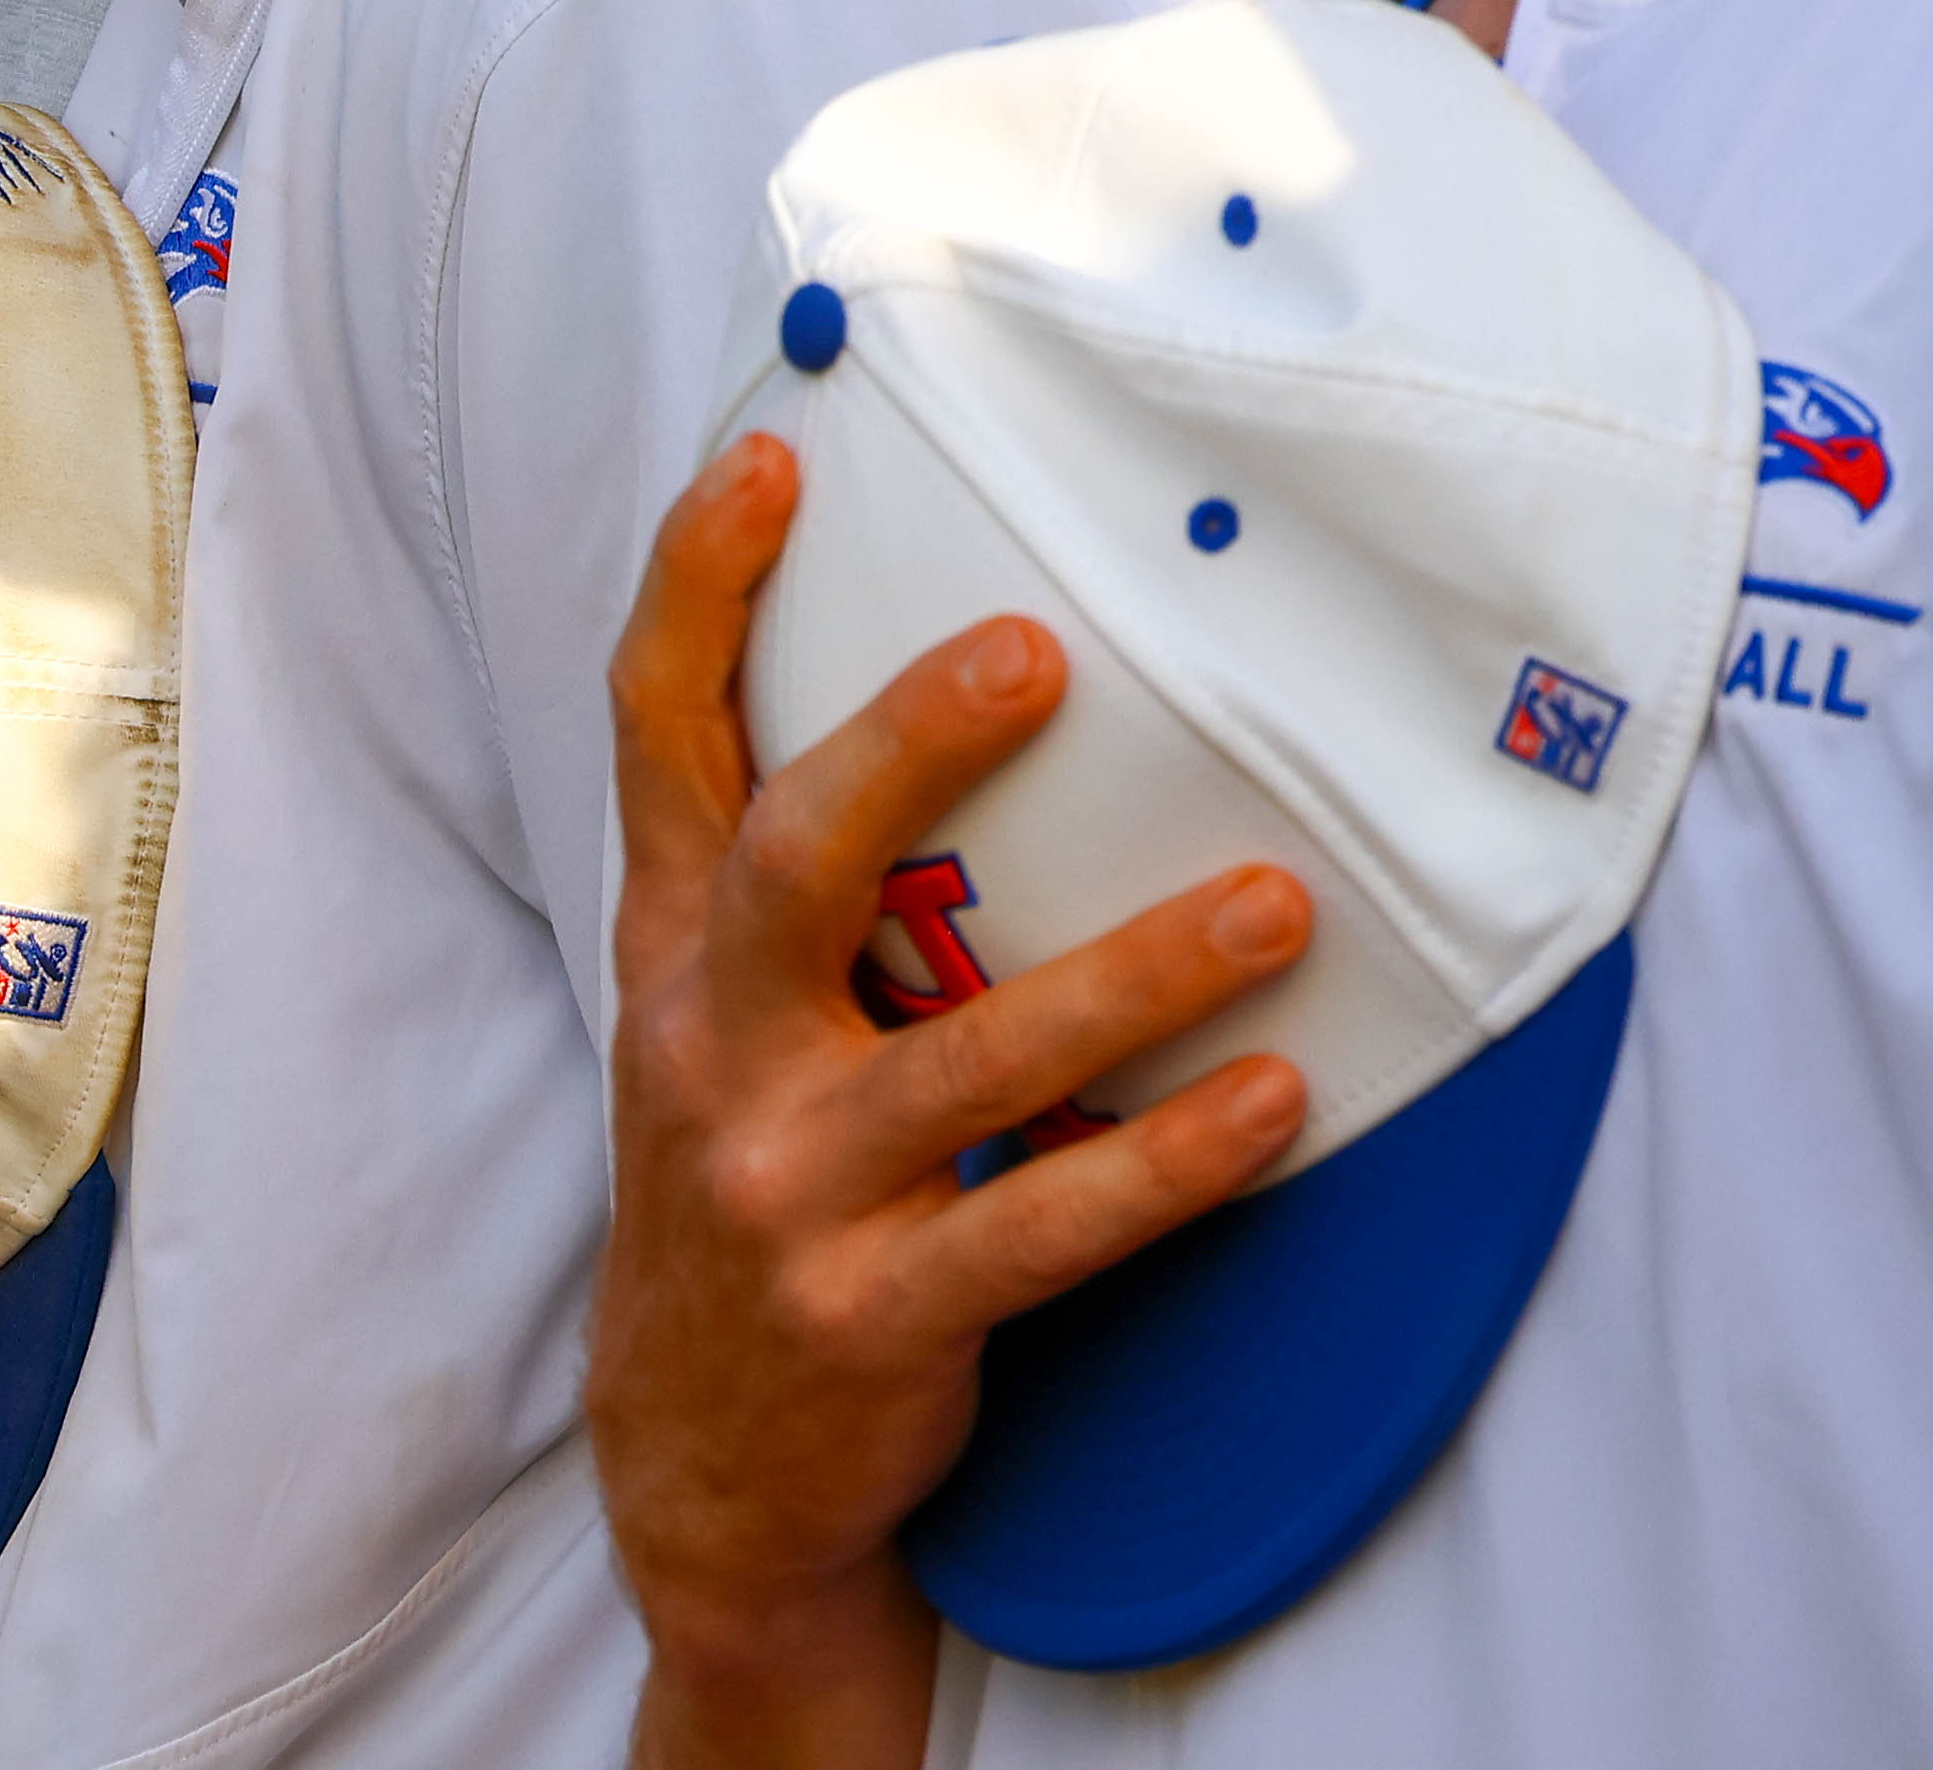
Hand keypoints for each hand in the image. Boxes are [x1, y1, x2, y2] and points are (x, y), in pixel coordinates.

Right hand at [591, 437, 1308, 1762]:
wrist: (706, 1475)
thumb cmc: (758, 1190)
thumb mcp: (722, 1026)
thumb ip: (801, 884)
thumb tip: (967, 686)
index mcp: (673, 953)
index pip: (656, 736)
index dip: (695, 590)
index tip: (771, 457)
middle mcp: (707, 1050)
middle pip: (789, 863)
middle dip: (906, 745)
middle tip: (1041, 651)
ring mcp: (782, 1188)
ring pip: (960, 1057)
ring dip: (1131, 971)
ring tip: (1276, 900)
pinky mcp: (871, 1315)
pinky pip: (1039, 1228)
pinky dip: (1164, 1163)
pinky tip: (1276, 1104)